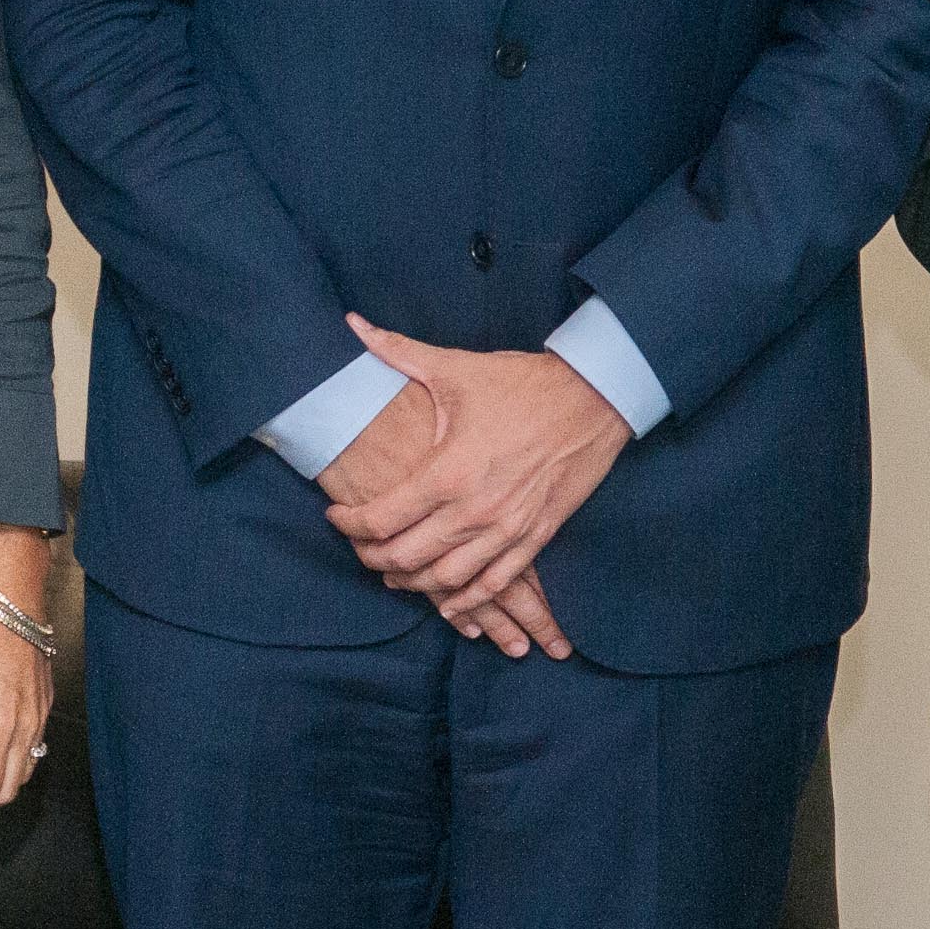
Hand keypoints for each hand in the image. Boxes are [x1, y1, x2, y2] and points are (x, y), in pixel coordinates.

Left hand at [307, 327, 565, 655]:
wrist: (593, 398)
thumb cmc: (522, 384)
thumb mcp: (456, 368)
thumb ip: (397, 352)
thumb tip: (353, 325)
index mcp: (448, 472)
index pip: (381, 519)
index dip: (349, 526)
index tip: (336, 517)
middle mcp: (475, 510)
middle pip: (407, 557)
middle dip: (373, 558)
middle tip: (359, 549)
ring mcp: (508, 528)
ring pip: (448, 579)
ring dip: (414, 583)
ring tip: (393, 574)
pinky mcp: (537, 536)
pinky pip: (496, 583)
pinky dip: (468, 600)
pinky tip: (449, 603)